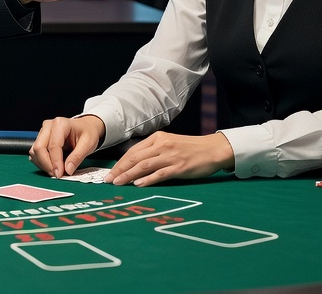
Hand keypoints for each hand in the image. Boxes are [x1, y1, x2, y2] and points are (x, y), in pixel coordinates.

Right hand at [30, 115, 104, 177]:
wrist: (85, 127)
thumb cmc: (87, 133)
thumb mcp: (88, 144)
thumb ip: (77, 157)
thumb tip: (67, 170)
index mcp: (60, 124)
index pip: (53, 146)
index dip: (55, 162)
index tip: (60, 174)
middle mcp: (48, 126)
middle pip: (39, 148)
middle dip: (46, 164)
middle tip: (57, 175)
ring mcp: (42, 132)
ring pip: (35, 151)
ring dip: (43, 164)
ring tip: (56, 171)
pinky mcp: (40, 139)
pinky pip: (35, 153)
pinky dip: (41, 163)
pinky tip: (52, 166)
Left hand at [105, 131, 234, 186]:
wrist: (213, 149)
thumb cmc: (190, 149)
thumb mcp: (169, 144)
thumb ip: (153, 151)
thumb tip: (134, 164)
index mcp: (157, 138)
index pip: (133, 151)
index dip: (119, 163)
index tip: (110, 173)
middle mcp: (162, 145)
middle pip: (135, 158)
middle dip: (119, 170)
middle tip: (108, 180)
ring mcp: (170, 156)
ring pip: (144, 166)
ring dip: (128, 175)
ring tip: (118, 183)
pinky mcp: (179, 167)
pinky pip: (160, 174)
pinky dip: (147, 179)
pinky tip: (138, 184)